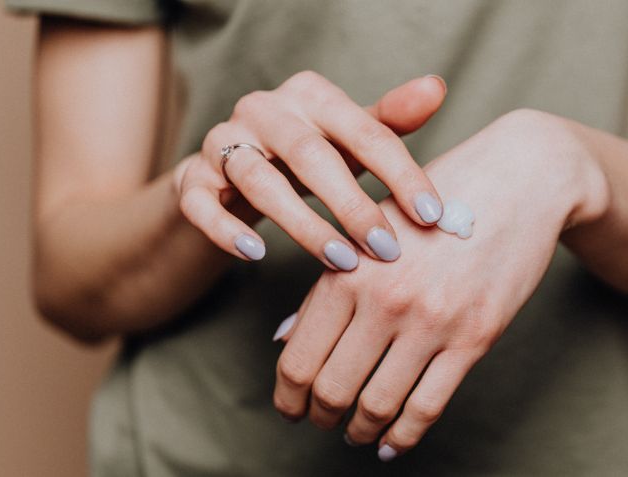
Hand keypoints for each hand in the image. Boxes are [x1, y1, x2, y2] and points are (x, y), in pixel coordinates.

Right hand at [174, 71, 447, 267]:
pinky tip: (257, 255)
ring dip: (303, 225)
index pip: (365, 131)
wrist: (230, 174)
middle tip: (387, 248)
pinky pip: (202, 204)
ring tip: (341, 261)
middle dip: (352, 205)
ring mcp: (222, 142)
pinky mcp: (192, 179)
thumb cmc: (305, 157)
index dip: (402, 174)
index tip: (432, 217)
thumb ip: (388, 120)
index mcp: (310, 95)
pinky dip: (228, 230)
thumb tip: (436, 89)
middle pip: (310, 154)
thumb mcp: (348, 138)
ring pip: (258, 180)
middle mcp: (263, 109)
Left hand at [272, 110, 610, 458]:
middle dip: (320, 417)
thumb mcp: (371, 230)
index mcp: (348, 269)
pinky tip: (392, 443)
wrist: (519, 180)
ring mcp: (431, 321)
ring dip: (359, 430)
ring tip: (356, 433)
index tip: (291, 408)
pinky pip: (428, 407)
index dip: (288, 397)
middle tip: (322, 422)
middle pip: (332, 389)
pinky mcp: (475, 337)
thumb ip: (326, 286)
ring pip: (378, 405)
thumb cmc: (437, 199)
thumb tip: (284, 341)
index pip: (299, 358)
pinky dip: (404, 437)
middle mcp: (384, 299)